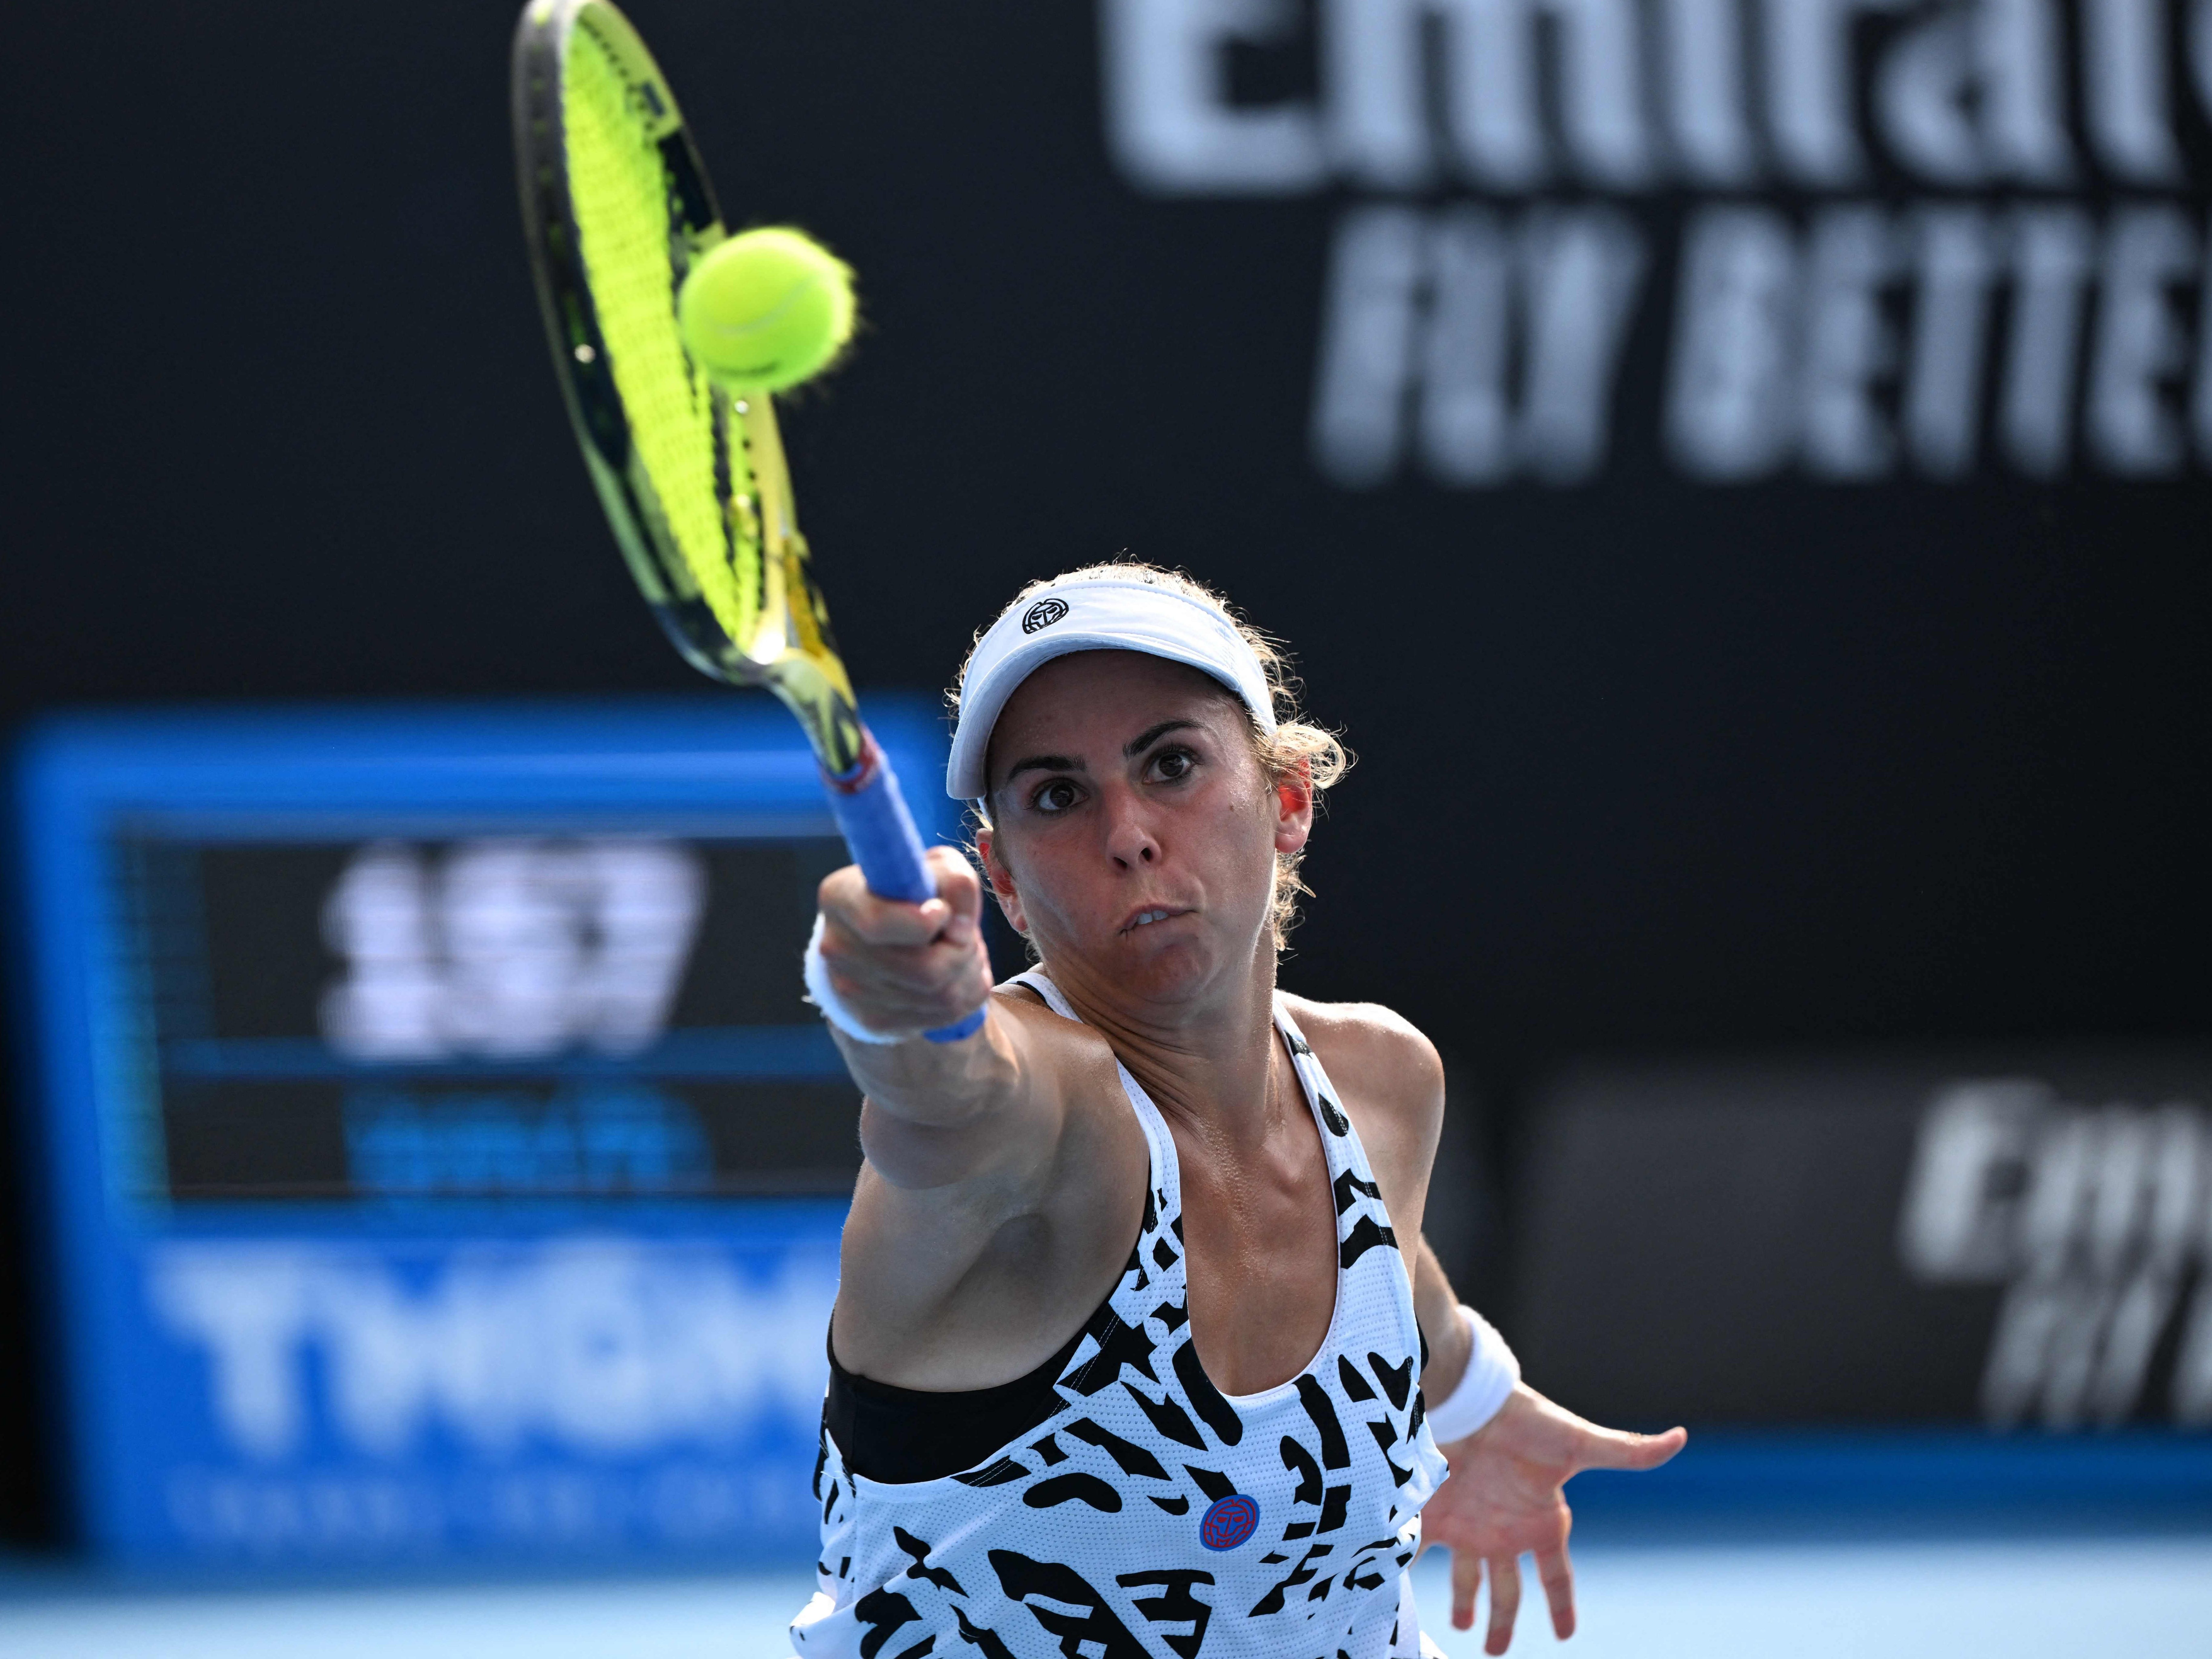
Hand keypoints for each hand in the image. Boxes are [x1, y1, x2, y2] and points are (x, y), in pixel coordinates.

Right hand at [816, 846, 992, 1037]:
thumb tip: (959, 927)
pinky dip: (964, 995)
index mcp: (840, 897)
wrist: (889, 934)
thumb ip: (955, 882)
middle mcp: (836, 946)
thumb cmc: (914, 892)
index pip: (878, 923)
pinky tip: (956, 974)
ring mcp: (851, 989)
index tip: (943, 911)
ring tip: (963, 951)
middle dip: (963, 950)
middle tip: (964, 934)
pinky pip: (943, 1016)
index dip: (925, 922)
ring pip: (940, 996)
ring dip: (969, 972)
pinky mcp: (873, 1019)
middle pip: (924, 970)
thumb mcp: (937, 869)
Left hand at [1420, 1385, 1684, 1652]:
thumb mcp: (1580, 1443)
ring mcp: (1470, 1523)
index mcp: (1541, 1520)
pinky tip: (1399, 1584)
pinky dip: (1408, 1565)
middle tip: (1494, 1651)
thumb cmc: (1528, 1420)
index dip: (1561, 1604)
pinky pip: (1420, 1548)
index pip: (1556, 1575)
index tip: (1566, 1634)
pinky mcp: (1436, 1513)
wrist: (1472, 1397)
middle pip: (1506, 1588)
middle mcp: (1505, 1528)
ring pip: (1466, 1577)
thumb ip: (1627, 1451)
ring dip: (1463, 1601)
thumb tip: (1680, 1438)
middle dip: (1502, 1619)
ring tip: (1460, 1626)